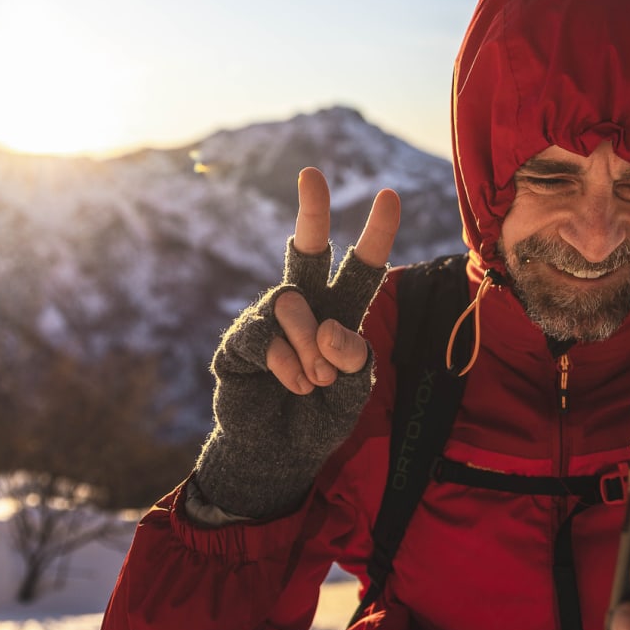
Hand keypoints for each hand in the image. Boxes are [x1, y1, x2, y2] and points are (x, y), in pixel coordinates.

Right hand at [190, 168, 399, 521]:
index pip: (362, 269)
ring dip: (310, 346)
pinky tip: (293, 386)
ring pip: (293, 303)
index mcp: (341, 314)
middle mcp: (305, 307)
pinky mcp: (240, 341)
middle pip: (307, 250)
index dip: (376, 234)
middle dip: (311, 210)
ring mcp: (268, 320)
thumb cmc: (320, 418)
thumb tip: (329, 328)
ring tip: (315, 381)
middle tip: (312, 174)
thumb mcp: (354, 393)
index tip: (389, 196)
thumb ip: (354, 360)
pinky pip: (266, 335)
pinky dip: (288, 365)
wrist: (278, 455)